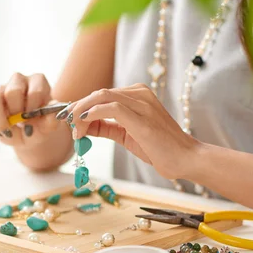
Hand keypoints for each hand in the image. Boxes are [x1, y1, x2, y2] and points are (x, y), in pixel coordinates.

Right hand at [0, 73, 59, 147]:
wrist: (29, 133)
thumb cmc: (40, 126)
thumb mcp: (48, 126)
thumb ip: (52, 121)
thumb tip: (54, 114)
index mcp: (38, 81)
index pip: (35, 91)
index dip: (33, 109)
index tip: (34, 123)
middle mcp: (18, 80)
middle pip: (12, 91)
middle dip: (16, 113)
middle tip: (21, 126)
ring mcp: (1, 89)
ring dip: (0, 120)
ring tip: (9, 132)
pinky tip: (2, 133)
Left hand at [65, 83, 201, 179]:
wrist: (186, 159)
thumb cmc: (160, 149)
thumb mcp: (127, 135)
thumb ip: (107, 127)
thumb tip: (84, 125)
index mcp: (138, 95)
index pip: (102, 95)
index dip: (81, 106)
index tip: (67, 119)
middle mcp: (140, 94)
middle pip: (98, 93)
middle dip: (77, 108)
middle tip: (66, 124)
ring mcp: (142, 103)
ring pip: (101, 97)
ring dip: (82, 112)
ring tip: (75, 129)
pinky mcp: (141, 117)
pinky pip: (110, 107)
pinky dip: (92, 114)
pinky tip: (84, 125)